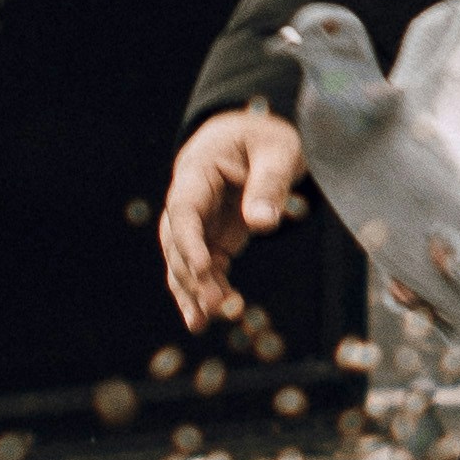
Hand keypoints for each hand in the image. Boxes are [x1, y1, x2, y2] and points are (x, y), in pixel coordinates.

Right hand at [159, 103, 304, 333]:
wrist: (253, 136)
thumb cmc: (267, 138)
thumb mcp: (279, 151)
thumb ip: (270, 184)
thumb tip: (263, 223)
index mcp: (198, 170)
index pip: (184, 208)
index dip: (190, 239)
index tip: (204, 267)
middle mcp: (188, 199)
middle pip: (180, 240)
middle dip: (194, 274)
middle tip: (216, 306)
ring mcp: (197, 221)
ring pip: (183, 259)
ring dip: (191, 290)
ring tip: (202, 323)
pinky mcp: (210, 237)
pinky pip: (200, 266)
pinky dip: (201, 290)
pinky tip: (202, 319)